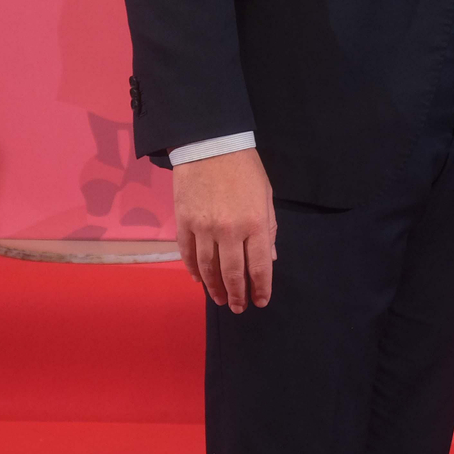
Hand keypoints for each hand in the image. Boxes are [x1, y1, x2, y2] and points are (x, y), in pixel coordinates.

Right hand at [173, 147, 275, 311]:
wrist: (211, 145)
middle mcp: (230, 230)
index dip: (261, 288)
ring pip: (208, 268)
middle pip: (233, 273)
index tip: (261, 301)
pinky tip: (199, 280)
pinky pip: (188, 254)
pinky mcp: (184, 223)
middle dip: (237, 294)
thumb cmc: (245, 169)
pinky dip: (193, 270)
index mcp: (255, 223)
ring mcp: (204, 229)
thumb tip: (269, 259)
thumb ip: (268, 230)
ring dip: (214, 288)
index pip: (259, 266)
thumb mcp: (266, 196)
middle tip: (238, 308)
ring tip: (220, 299)